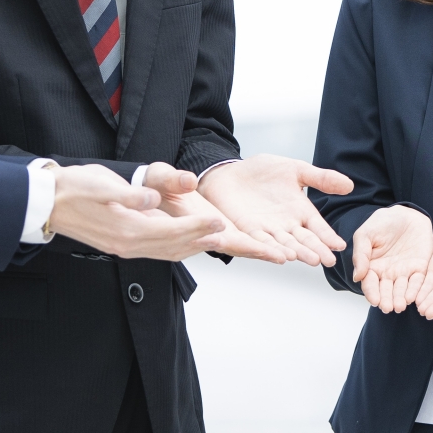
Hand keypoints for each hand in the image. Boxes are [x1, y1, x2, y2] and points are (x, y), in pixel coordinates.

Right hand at [49, 164, 226, 261]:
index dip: (197, 227)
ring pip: (165, 253)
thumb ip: (128, 195)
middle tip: (224, 234)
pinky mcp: (119, 244)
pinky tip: (180, 243)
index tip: (218, 222)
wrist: (47, 203)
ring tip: (209, 241)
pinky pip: (153, 251)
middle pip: (173, 247)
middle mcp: (127, 244)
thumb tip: (151, 198)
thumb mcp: (100, 185)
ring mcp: (123, 247)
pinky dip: (172, 248)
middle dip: (200, 240)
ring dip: (189, 247)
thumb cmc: (73, 189)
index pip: (172, 232)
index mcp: (126, 230)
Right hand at [137, 163, 285, 262]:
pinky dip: (253, 247)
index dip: (208, 229)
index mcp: (170, 227)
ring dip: (256, 252)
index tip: (227, 225)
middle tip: (275, 254)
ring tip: (283, 255)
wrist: (150, 195)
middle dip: (249, 250)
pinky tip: (271, 248)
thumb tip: (187, 181)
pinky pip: (234, 244)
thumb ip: (171, 181)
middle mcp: (188, 239)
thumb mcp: (157, 177)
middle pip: (220, 245)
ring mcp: (201, 240)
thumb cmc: (152, 185)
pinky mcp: (210, 236)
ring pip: (232, 248)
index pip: (190, 230)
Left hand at [196, 154, 355, 266]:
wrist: (229, 173)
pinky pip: (261, 242)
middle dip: (316, 250)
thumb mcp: (295, 170)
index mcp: (300, 211)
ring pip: (285, 244)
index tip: (340, 245)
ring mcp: (268, 230)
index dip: (328, 237)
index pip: (318, 227)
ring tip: (310, 260)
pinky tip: (282, 257)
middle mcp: (286, 225)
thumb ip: (321, 178)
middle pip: (304, 240)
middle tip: (328, 260)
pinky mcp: (248, 231)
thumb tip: (350, 185)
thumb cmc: (261, 172)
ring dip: (297, 252)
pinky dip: (271, 250)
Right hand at [349, 205, 432, 312]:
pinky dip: (416, 290)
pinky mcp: (420, 269)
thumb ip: (360, 255)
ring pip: (402, 290)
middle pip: (386, 292)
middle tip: (389, 307)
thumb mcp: (365, 234)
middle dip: (387, 300)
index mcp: (372, 268)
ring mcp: (404, 273)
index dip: (372, 293)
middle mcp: (387, 274)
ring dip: (401, 299)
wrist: (405, 214)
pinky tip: (413, 296)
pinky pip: (418, 282)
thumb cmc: (382, 223)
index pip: (370, 285)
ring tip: (401, 305)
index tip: (375, 301)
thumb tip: (357, 276)